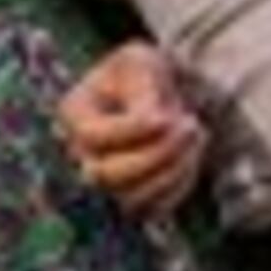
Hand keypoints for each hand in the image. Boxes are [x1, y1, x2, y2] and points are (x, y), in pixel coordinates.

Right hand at [57, 41, 207, 216]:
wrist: (161, 94)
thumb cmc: (146, 72)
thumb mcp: (142, 62)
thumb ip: (144, 90)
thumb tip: (155, 124)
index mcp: (73, 114)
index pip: (92, 136)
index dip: (132, 130)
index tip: (167, 116)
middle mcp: (80, 155)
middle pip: (105, 175)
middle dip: (157, 153)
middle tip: (192, 125)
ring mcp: (103, 182)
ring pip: (131, 199)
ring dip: (173, 170)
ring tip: (197, 135)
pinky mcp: (131, 199)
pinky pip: (153, 209)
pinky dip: (179, 184)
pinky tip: (192, 154)